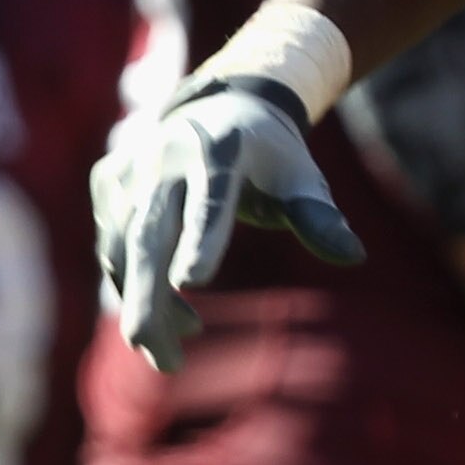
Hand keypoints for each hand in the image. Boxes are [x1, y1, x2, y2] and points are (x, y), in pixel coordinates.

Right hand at [93, 77, 364, 370]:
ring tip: (174, 356)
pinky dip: (134, 286)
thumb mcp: (302, 178)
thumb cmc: (271, 155)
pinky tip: (173, 318)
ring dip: (145, 305)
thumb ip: (320, 217)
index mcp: (221, 148)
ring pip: (125, 249)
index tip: (191, 283)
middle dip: (151, 299)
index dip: (201, 239)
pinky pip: (115, 246)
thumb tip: (354, 256)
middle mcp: (166, 155)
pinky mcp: (110, 182)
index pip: (211, 200)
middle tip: (161, 360)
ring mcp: (131, 167)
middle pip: (150, 234)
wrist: (221, 104)